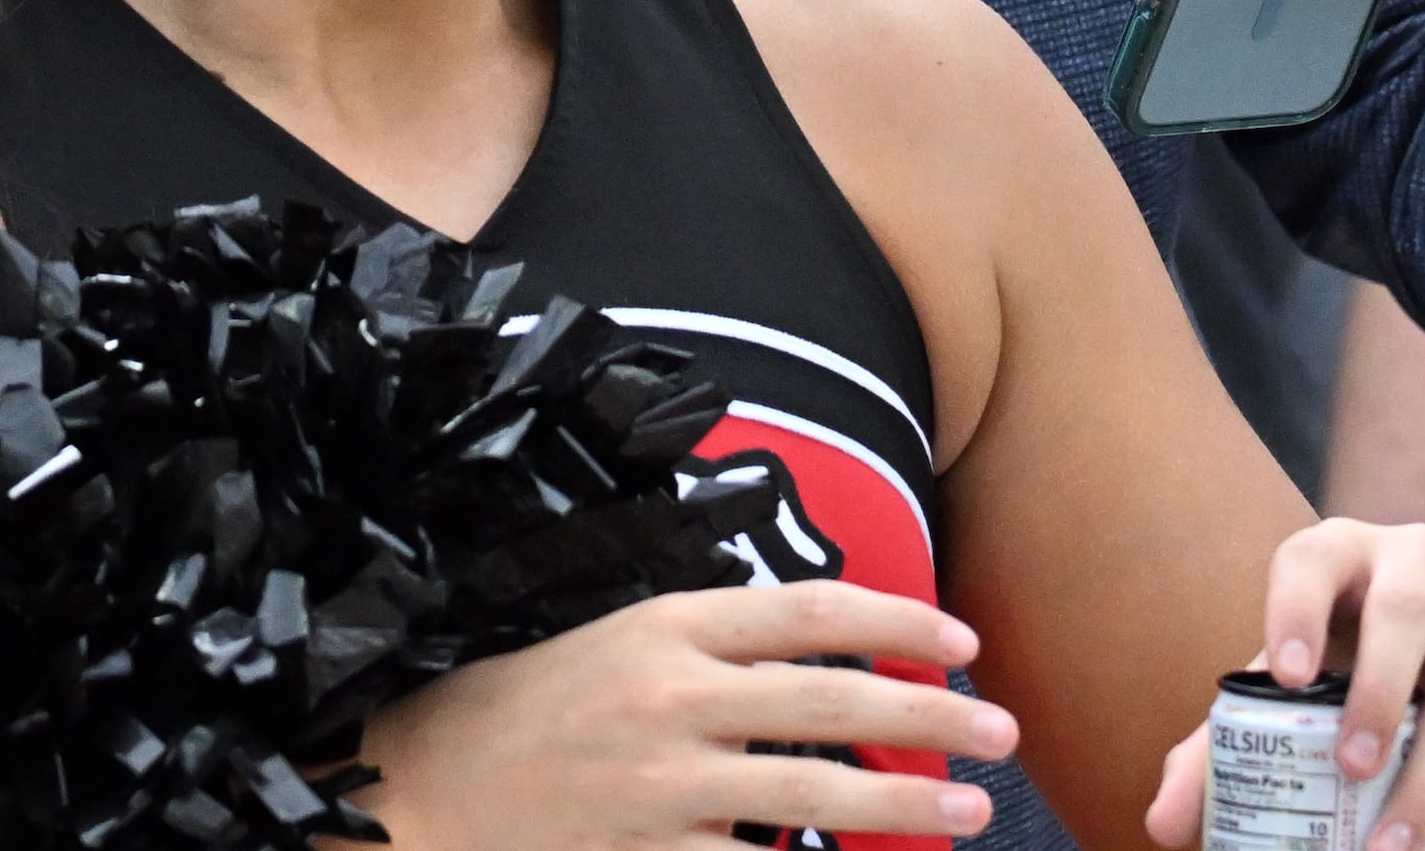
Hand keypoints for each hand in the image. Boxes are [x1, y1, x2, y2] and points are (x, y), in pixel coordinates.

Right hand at [353, 582, 1006, 849]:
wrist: (421, 785)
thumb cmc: (526, 706)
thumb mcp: (616, 640)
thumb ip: (711, 643)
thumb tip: (823, 646)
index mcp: (667, 625)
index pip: (813, 609)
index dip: (902, 617)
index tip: (965, 641)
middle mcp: (672, 697)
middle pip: (835, 700)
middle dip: (933, 717)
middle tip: (1002, 733)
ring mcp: (660, 785)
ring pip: (816, 794)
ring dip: (907, 805)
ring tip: (968, 814)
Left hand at [1144, 519, 1424, 850]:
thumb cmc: (1334, 664)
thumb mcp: (1282, 685)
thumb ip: (1219, 745)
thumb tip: (1160, 822)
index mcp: (1342, 549)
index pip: (1313, 557)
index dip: (1295, 609)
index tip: (1282, 676)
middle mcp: (1418, 559)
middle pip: (1405, 609)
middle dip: (1380, 691)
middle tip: (1350, 767)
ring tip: (1387, 843)